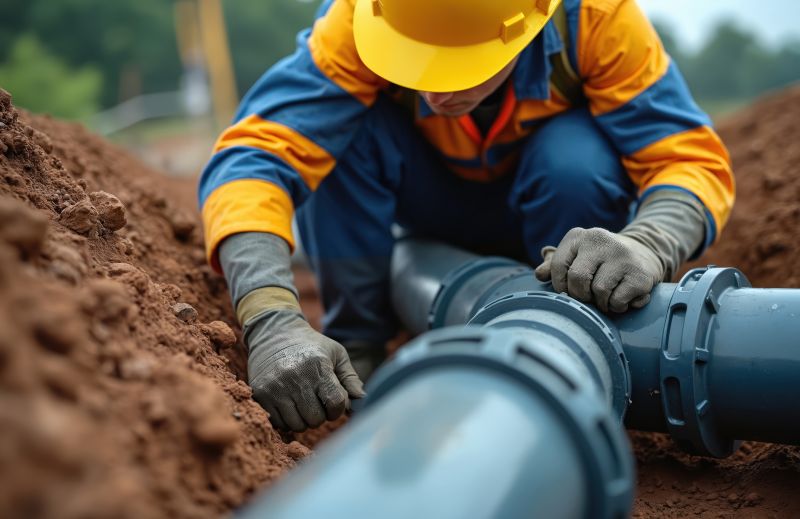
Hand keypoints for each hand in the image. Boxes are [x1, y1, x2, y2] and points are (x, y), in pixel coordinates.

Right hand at [246, 308, 364, 431]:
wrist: (274, 333)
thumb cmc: (311, 346)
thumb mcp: (336, 354)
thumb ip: (351, 378)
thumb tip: (362, 401)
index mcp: (318, 366)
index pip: (335, 403)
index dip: (338, 408)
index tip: (333, 401)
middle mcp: (296, 377)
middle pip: (316, 418)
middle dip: (320, 414)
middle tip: (316, 401)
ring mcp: (276, 387)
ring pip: (297, 425)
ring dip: (303, 419)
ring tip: (302, 402)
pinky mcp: (260, 394)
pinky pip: (279, 423)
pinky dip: (287, 419)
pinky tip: (288, 403)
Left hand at [534, 227, 663, 312]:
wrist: (645, 253)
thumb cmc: (601, 260)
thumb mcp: (577, 256)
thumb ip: (555, 264)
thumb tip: (539, 274)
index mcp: (579, 236)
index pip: (558, 266)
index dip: (561, 285)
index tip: (570, 290)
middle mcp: (600, 240)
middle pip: (577, 279)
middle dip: (580, 295)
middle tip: (589, 296)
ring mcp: (622, 255)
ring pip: (599, 291)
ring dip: (601, 303)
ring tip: (608, 295)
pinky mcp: (640, 274)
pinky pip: (618, 301)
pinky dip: (617, 307)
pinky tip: (623, 297)